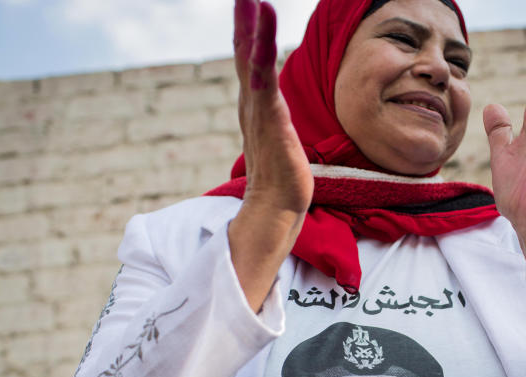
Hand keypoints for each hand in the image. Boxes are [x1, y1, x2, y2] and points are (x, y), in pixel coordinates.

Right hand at [228, 0, 311, 310]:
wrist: (275, 208)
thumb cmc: (281, 178)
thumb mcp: (279, 140)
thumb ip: (276, 125)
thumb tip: (280, 122)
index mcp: (255, 108)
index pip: (249, 63)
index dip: (248, 34)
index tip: (249, 6)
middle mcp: (252, 105)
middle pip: (244, 55)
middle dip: (244, 22)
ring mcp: (259, 112)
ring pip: (253, 62)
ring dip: (253, 30)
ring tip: (253, 1)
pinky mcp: (270, 121)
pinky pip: (264, 81)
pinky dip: (262, 54)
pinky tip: (263, 35)